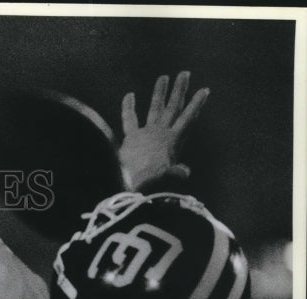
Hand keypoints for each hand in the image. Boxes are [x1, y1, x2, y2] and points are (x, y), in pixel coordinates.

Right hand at [119, 71, 208, 189]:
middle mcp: (161, 135)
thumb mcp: (163, 177)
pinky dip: (129, 108)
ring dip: (159, 94)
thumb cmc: (148, 184)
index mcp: (171, 141)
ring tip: (164, 77)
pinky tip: (130, 95)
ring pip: (154, 110)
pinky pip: (130, 120)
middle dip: (179, 91)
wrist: (128, 190)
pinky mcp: (131, 140)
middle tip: (185, 73)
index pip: (186, 119)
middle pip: (173, 108)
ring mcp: (147, 136)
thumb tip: (185, 172)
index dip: (195, 105)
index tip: (205, 90)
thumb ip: (174, 173)